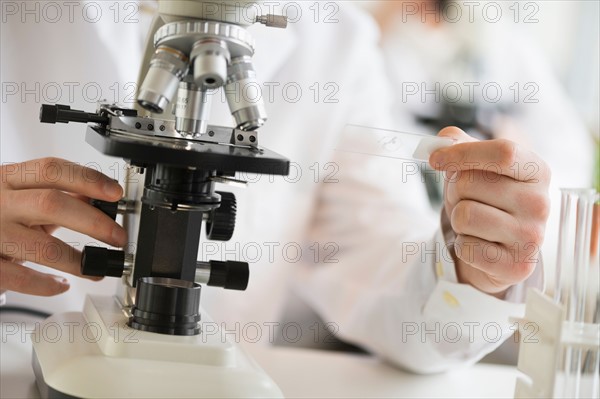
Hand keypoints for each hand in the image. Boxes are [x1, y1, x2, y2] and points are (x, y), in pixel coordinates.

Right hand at [0, 158, 126, 295]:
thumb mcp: (17, 197)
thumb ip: (53, 195)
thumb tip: (98, 198)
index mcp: (7, 179)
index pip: (52, 169)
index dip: (88, 180)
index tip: (116, 194)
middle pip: (52, 204)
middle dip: (93, 222)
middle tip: (117, 237)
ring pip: (41, 247)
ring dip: (77, 260)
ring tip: (96, 269)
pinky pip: (20, 277)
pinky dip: (46, 284)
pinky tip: (61, 283)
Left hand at [429, 128, 550, 296]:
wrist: (497, 248)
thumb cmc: (485, 200)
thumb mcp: (475, 168)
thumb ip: (459, 144)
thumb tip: (444, 137)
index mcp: (536, 171)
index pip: (503, 152)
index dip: (462, 153)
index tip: (435, 159)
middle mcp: (540, 203)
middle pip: (470, 183)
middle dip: (455, 192)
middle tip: (468, 201)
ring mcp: (532, 237)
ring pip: (464, 216)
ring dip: (458, 220)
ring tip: (474, 224)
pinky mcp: (518, 266)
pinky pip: (466, 247)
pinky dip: (463, 246)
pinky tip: (480, 245)